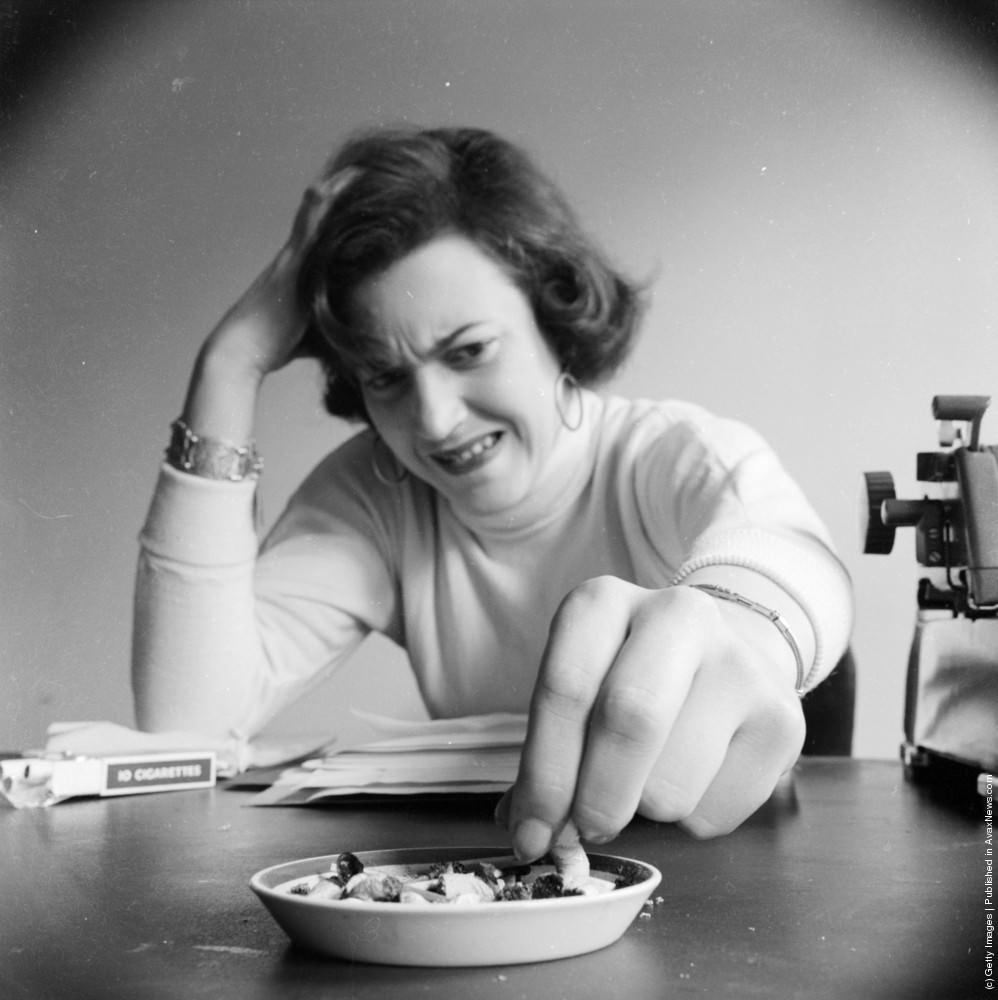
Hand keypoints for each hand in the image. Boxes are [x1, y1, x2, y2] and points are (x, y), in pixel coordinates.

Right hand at [201, 167, 358, 380]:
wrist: (242, 349)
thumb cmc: (275, 345)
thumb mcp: (313, 329)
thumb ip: (333, 321)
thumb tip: (361, 332)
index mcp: (299, 269)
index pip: (321, 231)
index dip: (340, 211)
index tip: (364, 193)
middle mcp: (294, 256)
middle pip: (318, 212)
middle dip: (342, 191)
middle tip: (367, 168)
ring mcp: (292, 257)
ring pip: (314, 212)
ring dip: (336, 189)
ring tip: (361, 166)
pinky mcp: (292, 265)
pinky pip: (308, 226)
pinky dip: (322, 204)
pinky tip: (334, 184)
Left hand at [499, 578, 805, 858]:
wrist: (732, 648)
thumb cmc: (631, 676)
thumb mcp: (580, 688)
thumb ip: (550, 755)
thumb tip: (526, 831)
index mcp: (604, 602)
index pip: (565, 688)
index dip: (545, 773)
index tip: (532, 833)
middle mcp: (676, 614)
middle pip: (630, 720)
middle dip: (598, 797)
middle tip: (587, 832)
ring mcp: (738, 663)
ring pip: (673, 783)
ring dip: (648, 812)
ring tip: (648, 784)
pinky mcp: (782, 718)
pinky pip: (719, 810)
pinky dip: (693, 821)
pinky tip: (697, 780)